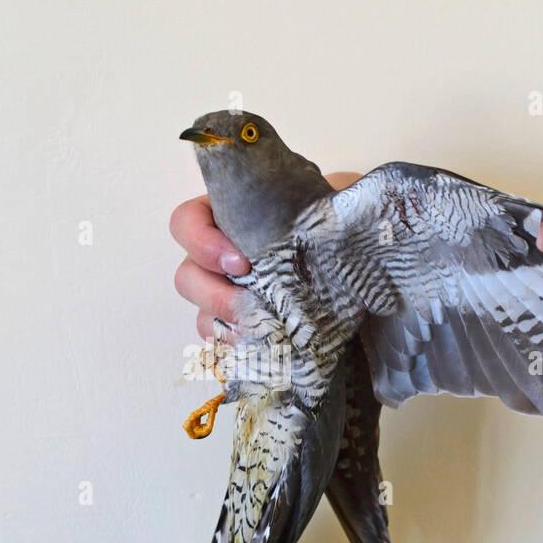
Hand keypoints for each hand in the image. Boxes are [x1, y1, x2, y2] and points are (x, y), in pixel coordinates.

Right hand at [171, 172, 361, 338]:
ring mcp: (225, 295)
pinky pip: (222, 341)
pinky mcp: (239, 326)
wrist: (356, 262)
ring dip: (225, 322)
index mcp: (227, 216)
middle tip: (250, 299)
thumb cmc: (333, 227)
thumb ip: (317, 199)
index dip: (201, 242)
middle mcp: (218, 256)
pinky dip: (238, 344)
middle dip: (213, 293)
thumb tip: (327, 209)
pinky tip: (264, 343)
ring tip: (260, 327)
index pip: (186, 223)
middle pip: (187, 276)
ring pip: (201, 312)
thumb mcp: (327, 200)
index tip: (241, 261)